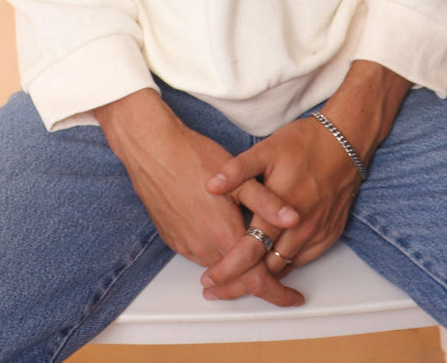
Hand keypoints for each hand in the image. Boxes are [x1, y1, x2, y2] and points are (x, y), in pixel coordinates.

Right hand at [94, 89, 303, 306]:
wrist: (153, 149)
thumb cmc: (193, 156)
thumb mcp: (239, 177)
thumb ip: (267, 202)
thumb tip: (294, 218)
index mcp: (224, 235)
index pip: (256, 280)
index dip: (278, 293)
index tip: (293, 297)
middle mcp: (204, 247)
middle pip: (238, 276)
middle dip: (259, 279)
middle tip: (280, 276)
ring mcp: (186, 245)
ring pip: (219, 266)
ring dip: (236, 264)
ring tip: (252, 250)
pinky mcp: (173, 238)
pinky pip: (201, 254)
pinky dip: (216, 252)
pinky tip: (222, 232)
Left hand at [199, 115, 359, 297]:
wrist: (346, 141)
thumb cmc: (306, 143)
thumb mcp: (266, 150)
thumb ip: (237, 170)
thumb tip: (211, 185)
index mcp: (280, 211)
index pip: (250, 251)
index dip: (228, 269)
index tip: (210, 278)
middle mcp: (301, 228)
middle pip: (266, 269)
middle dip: (241, 281)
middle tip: (218, 286)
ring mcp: (317, 233)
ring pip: (285, 267)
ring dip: (262, 276)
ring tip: (239, 278)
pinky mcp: (330, 234)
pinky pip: (303, 259)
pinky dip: (284, 264)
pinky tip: (269, 260)